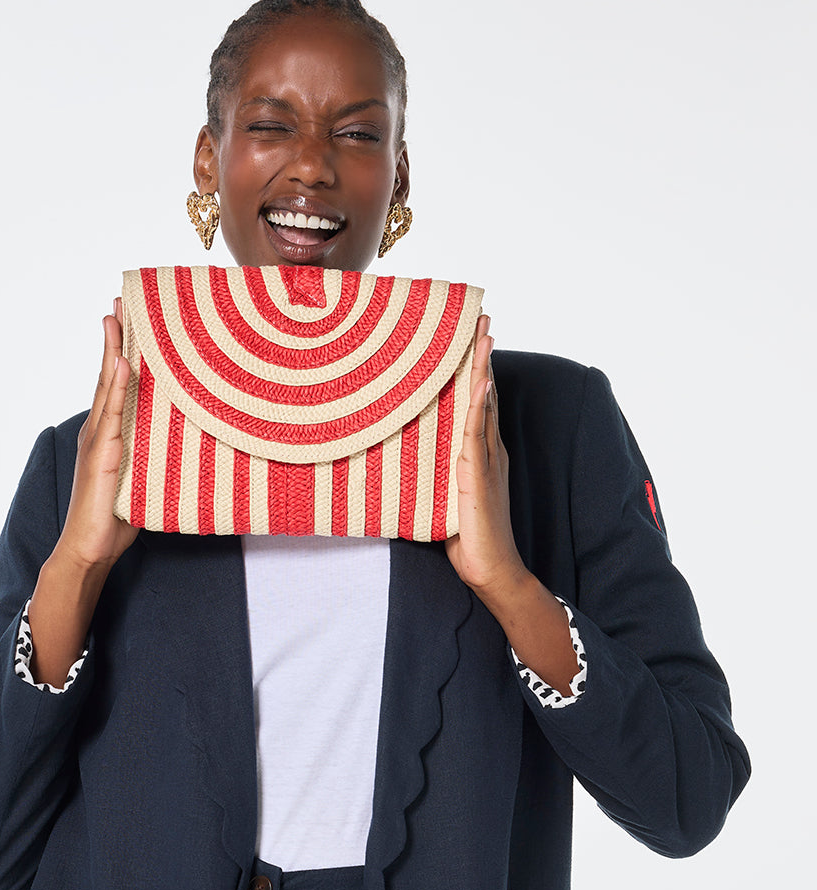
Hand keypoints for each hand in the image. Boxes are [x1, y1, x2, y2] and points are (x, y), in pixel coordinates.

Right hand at [55, 299, 138, 573]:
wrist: (90, 548)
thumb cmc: (115, 519)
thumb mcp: (141, 480)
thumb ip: (153, 458)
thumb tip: (182, 446)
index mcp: (109, 436)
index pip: (115, 387)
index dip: (120, 354)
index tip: (126, 323)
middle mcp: (99, 431)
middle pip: (107, 377)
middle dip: (113, 340)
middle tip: (118, 304)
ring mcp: (97, 440)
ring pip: (106, 387)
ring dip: (112, 351)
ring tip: (116, 318)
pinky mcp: (100, 455)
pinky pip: (112, 414)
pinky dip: (116, 387)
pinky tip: (121, 363)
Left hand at [445, 315, 528, 605]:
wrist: (491, 570)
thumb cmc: (466, 541)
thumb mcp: (441, 499)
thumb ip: (430, 476)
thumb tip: (398, 462)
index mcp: (478, 455)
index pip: (477, 403)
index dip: (476, 371)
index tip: (472, 339)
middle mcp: (486, 451)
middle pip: (486, 393)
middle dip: (484, 356)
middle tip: (483, 319)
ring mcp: (485, 461)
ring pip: (484, 405)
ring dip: (484, 368)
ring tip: (484, 335)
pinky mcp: (477, 476)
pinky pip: (476, 433)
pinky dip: (480, 405)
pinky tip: (480, 381)